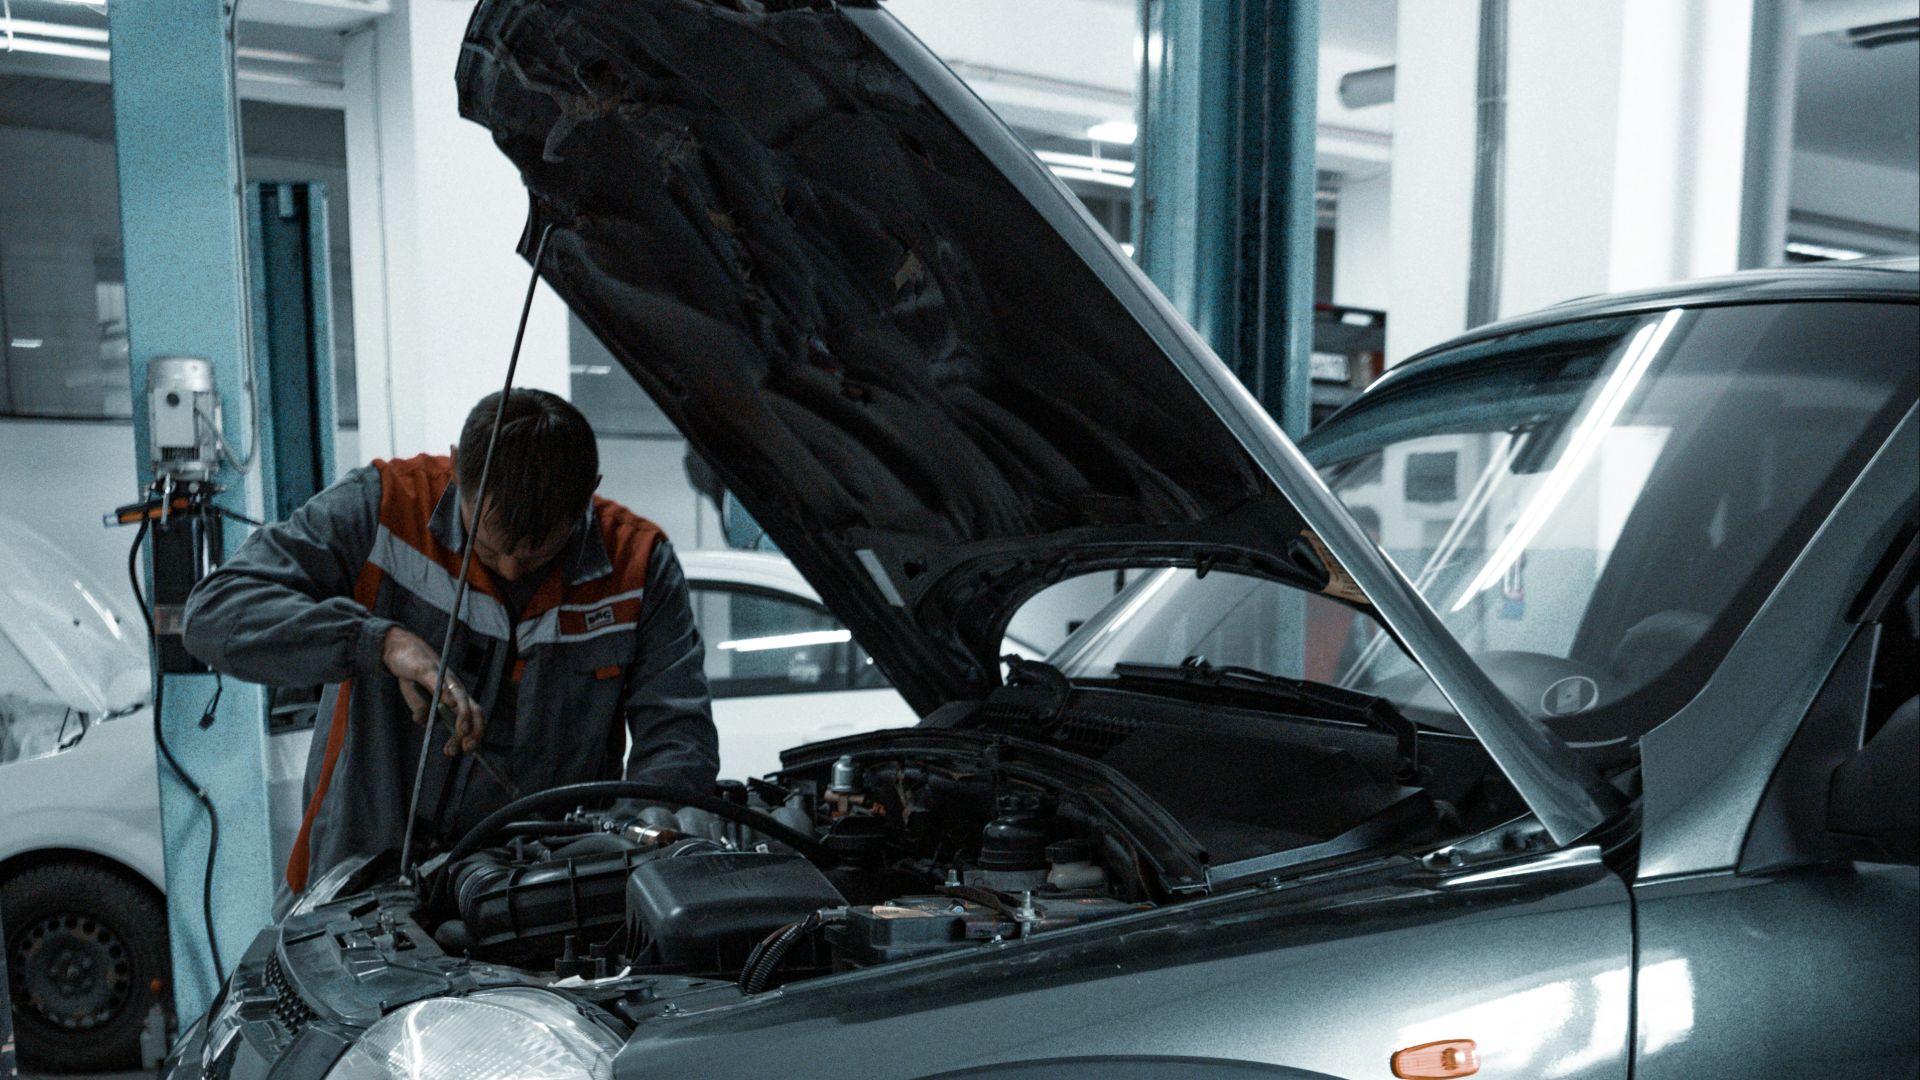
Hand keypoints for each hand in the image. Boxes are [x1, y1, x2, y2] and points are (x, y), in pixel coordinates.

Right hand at [382, 626, 485, 756]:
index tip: (466, 750)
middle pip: (472, 708)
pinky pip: (438, 682)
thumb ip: (423, 713)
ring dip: (463, 716)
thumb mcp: (416, 700)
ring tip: (462, 732)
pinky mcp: (427, 669)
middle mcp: (454, 687)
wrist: (400, 648)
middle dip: (473, 729)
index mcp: (454, 696)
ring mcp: (443, 677)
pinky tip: (450, 704)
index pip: (472, 716)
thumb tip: (426, 723)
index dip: (474, 733)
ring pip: (460, 696)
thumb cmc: (413, 675)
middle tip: (467, 747)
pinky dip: (446, 693)